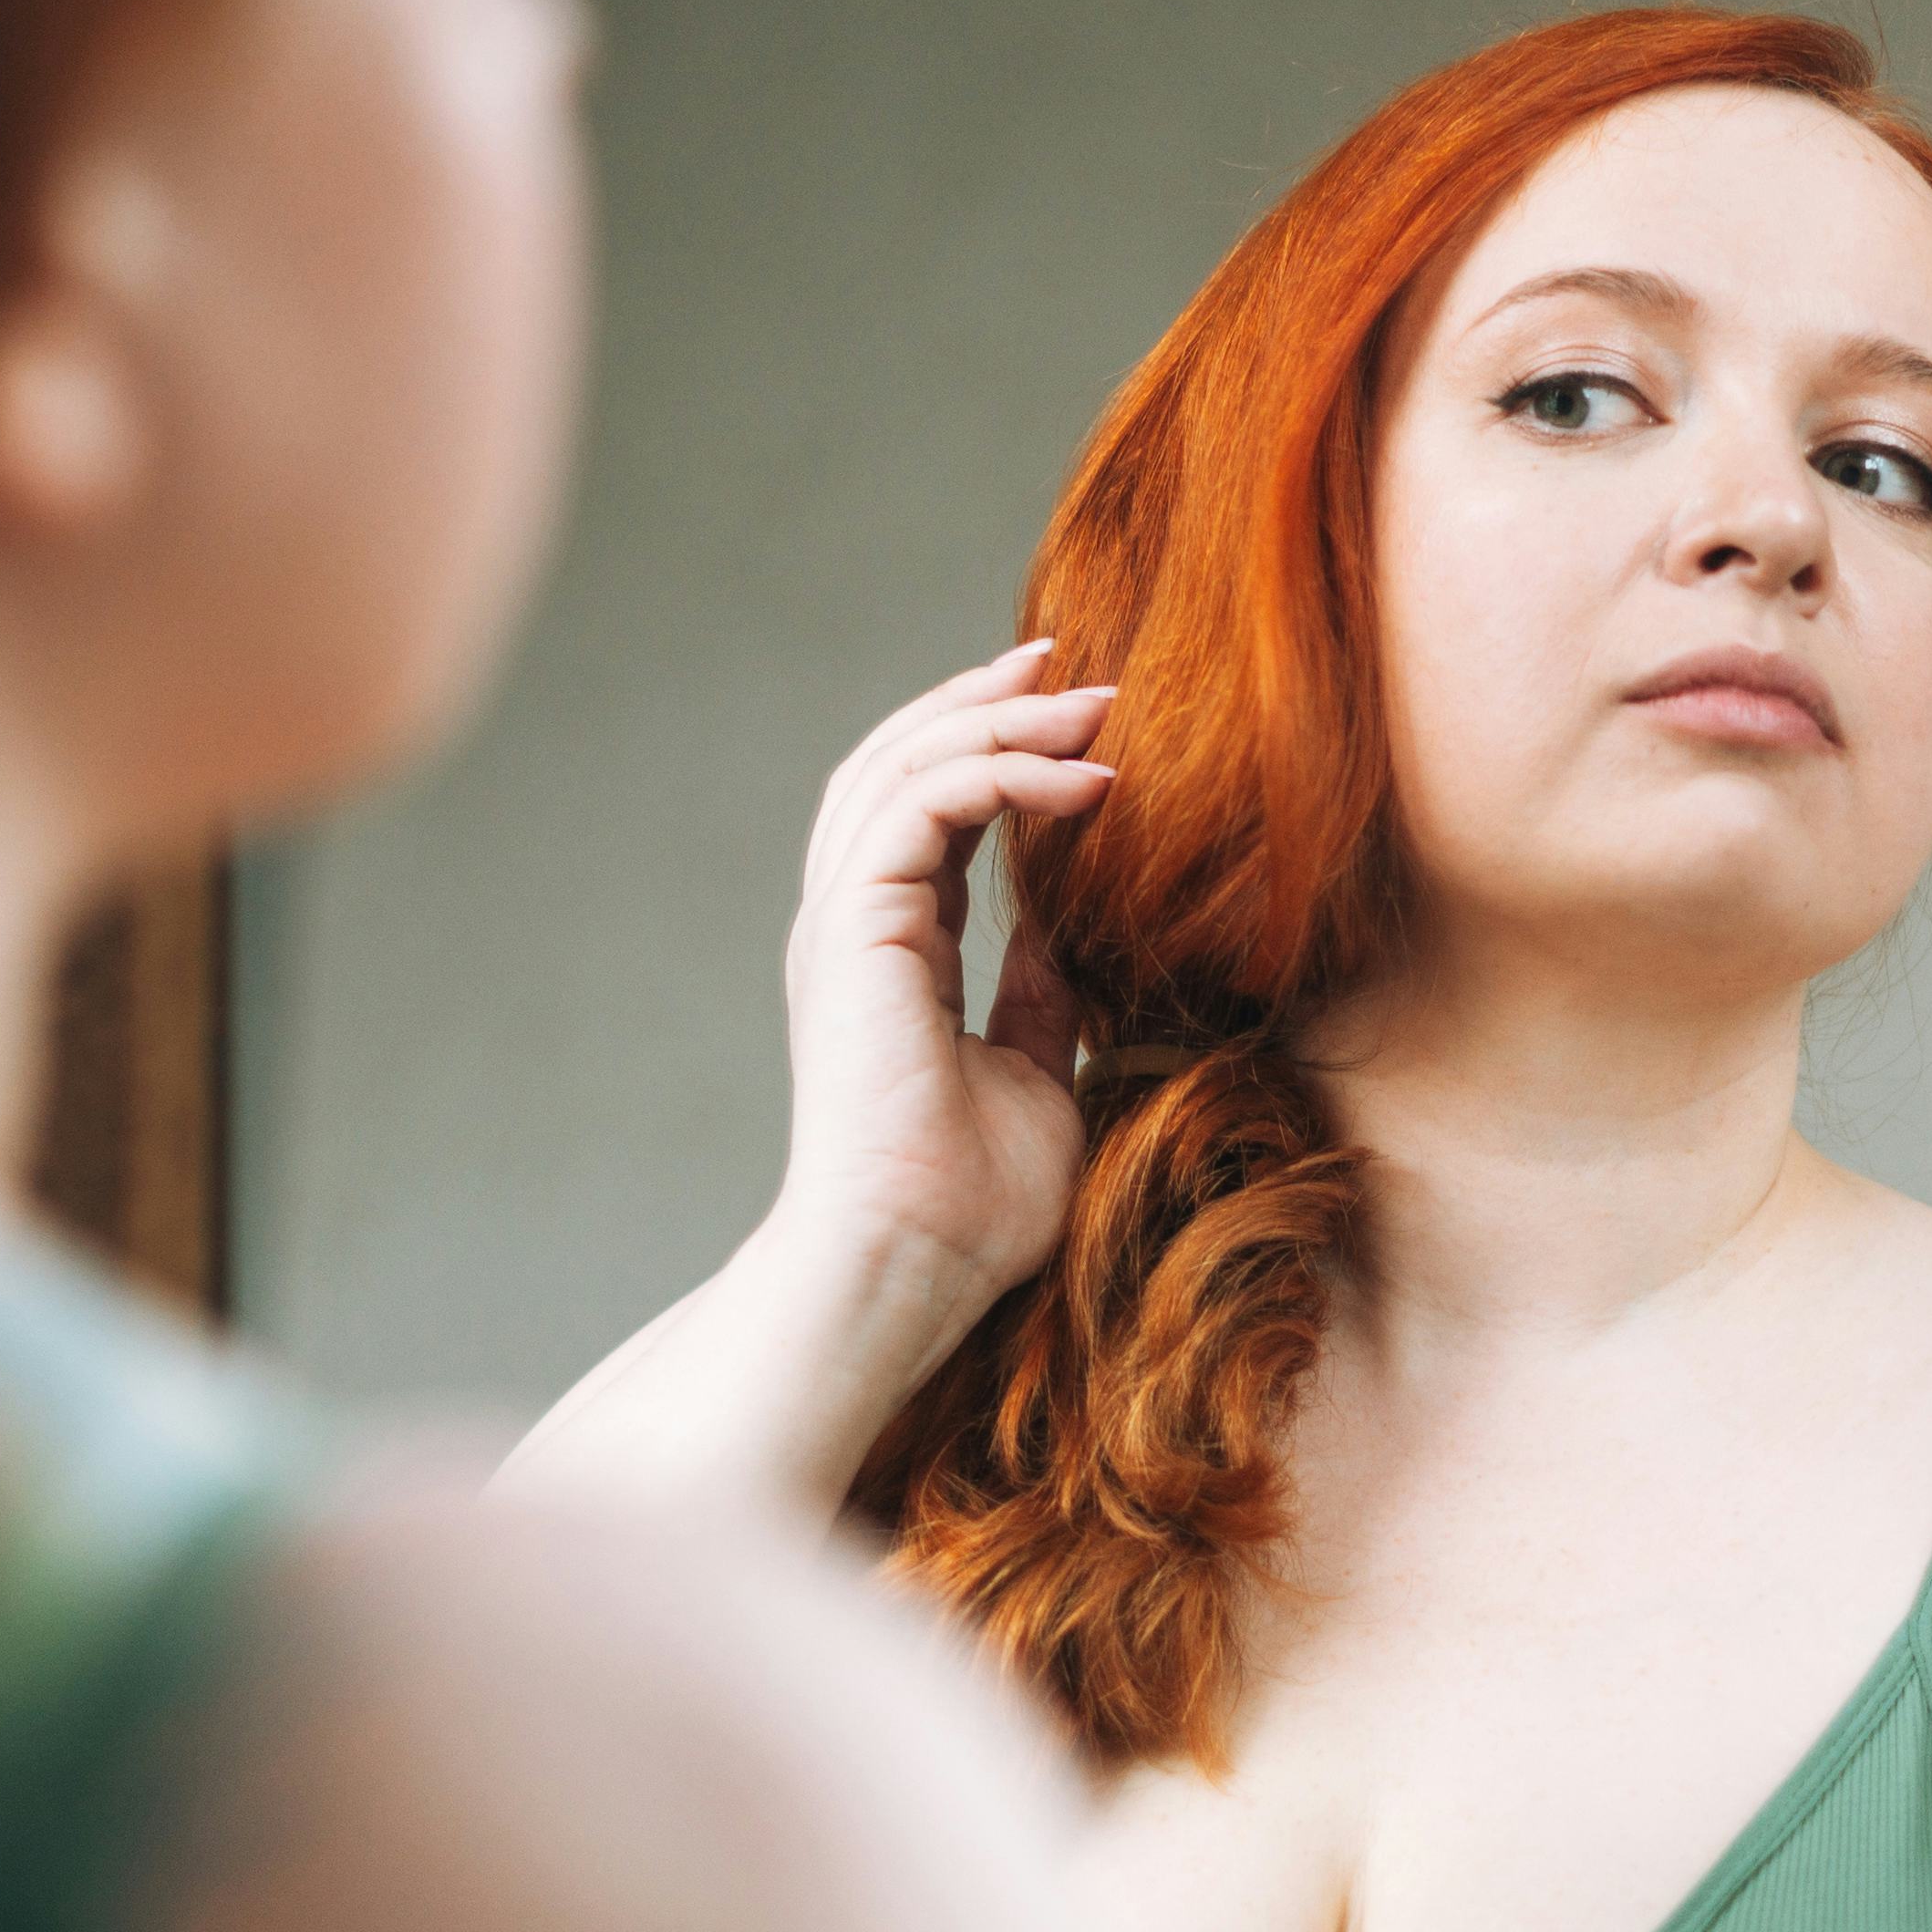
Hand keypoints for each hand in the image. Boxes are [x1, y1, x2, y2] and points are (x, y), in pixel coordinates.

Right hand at [768, 637, 1117, 1324]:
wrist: (912, 1264)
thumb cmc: (970, 1206)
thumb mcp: (1036, 1075)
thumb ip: (1043, 998)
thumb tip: (1073, 936)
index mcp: (885, 952)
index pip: (925, 813)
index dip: (994, 752)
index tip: (1078, 719)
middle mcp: (851, 925)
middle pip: (899, 763)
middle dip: (986, 702)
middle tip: (1072, 667)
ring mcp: (842, 924)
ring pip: (900, 766)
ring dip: (998, 719)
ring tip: (1089, 700)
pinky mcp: (851, 931)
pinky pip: (918, 808)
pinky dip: (999, 775)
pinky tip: (1081, 779)